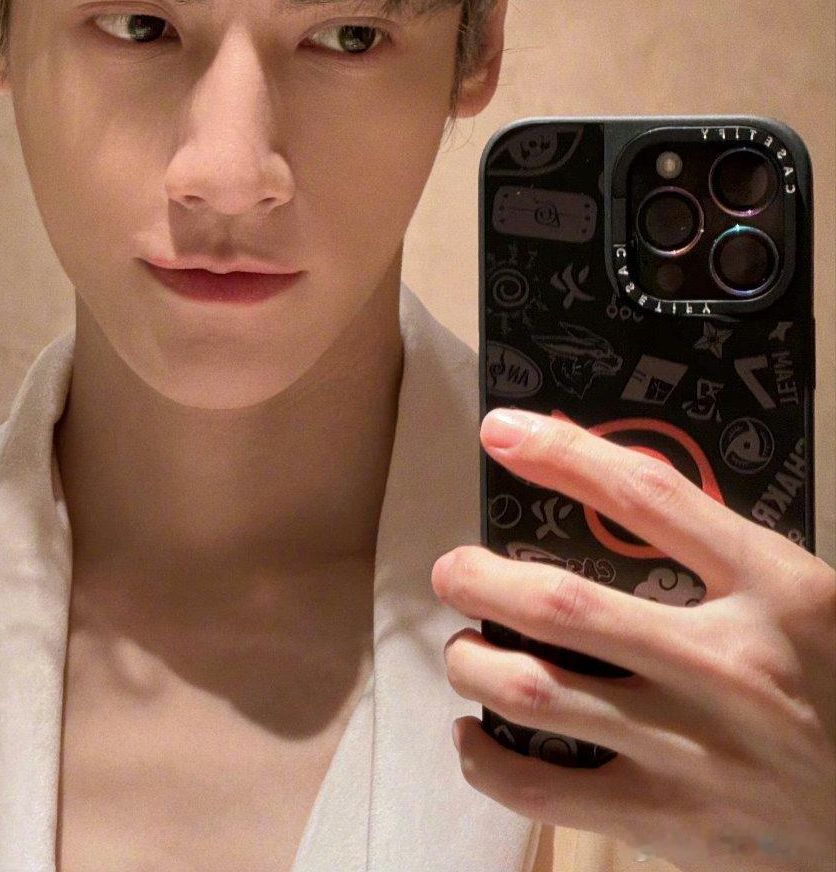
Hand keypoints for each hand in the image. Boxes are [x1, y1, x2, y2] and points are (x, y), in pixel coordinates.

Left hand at [431, 407, 834, 871]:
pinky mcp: (676, 824)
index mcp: (774, 589)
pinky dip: (490, 760)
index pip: (649, 496)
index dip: (564, 454)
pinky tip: (477, 736)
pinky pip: (548, 792)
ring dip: (473, 664)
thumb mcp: (800, 594)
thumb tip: (600, 493)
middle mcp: (728, 666)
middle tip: (453, 572)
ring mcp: (697, 751)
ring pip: (538, 693)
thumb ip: (716, 551)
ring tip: (464, 650)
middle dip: (481, 579)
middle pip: (564, 603)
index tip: (502, 430)